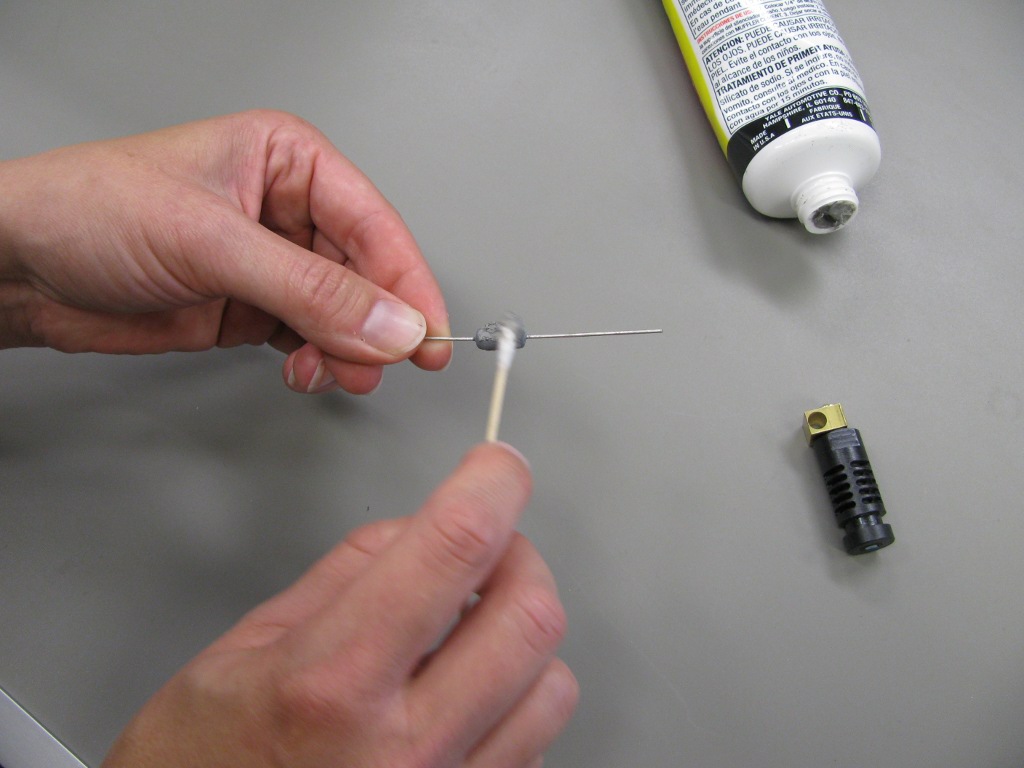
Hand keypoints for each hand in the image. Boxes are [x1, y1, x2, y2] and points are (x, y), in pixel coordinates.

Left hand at [0, 110, 451, 393]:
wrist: (21, 267)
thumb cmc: (92, 210)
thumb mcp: (212, 242)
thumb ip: (310, 290)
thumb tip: (393, 323)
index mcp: (289, 160)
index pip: (373, 224)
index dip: (407, 281)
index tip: (428, 333)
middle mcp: (288, 210)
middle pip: (366, 274)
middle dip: (376, 324)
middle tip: (382, 363)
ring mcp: (271, 263)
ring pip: (343, 314)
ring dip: (346, 350)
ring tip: (332, 372)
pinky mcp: (252, 308)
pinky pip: (310, 338)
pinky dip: (317, 361)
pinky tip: (305, 371)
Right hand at [102, 443, 577, 767]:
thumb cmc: (201, 767)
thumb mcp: (244, 649)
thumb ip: (346, 575)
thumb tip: (422, 527)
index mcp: (332, 682)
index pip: (453, 547)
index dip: (491, 485)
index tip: (500, 467)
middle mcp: (402, 748)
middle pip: (530, 615)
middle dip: (520, 558)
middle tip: (488, 553)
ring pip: (553, 685)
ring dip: (521, 640)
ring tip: (470, 638)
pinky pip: (534, 746)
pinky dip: (513, 706)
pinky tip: (462, 702)